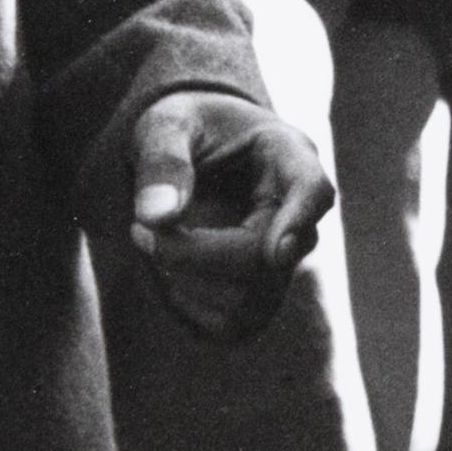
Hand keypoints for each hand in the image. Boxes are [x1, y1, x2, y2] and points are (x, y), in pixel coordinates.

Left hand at [128, 88, 334, 339]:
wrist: (191, 146)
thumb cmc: (185, 126)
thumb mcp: (166, 125)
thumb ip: (162, 162)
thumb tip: (156, 217)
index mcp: (287, 155)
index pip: (313, 192)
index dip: (301, 222)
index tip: (277, 253)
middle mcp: (295, 211)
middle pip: (270, 259)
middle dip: (196, 255)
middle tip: (138, 230)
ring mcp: (281, 255)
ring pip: (256, 303)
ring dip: (191, 289)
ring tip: (149, 248)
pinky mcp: (257, 288)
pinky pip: (234, 326)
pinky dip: (190, 314)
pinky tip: (162, 279)